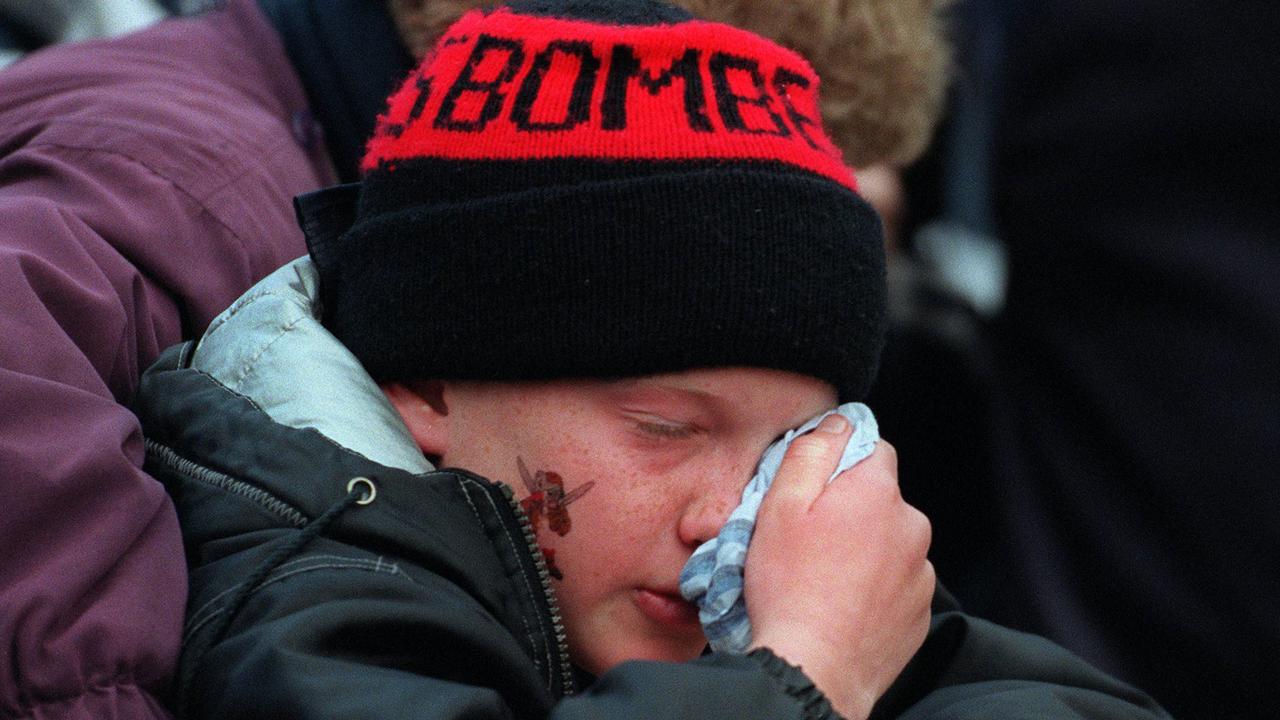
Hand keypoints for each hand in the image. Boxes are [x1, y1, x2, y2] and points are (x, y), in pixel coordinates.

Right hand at [745, 415, 933, 719]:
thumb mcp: (780, 506)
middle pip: (881, 498)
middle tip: (809, 542)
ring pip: (890, 543)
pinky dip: (874, 589)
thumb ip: (812, 453)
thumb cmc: (789, 588)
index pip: (872, 448)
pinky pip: (897, 584)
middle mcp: (912, 527)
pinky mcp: (920, 613)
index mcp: (877, 493)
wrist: (813, 670)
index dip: (840, 463)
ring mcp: (921, 573)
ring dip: (864, 551)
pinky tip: (841, 604)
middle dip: (851, 511)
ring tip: (823, 580)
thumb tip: (836, 423)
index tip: (813, 491)